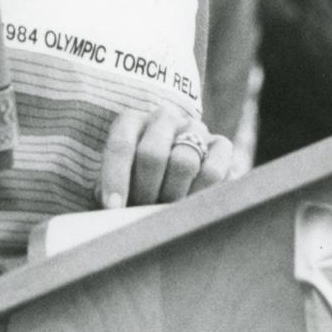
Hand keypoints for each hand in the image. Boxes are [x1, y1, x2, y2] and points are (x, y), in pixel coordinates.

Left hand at [97, 106, 232, 208]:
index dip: (115, 177)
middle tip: (143, 212)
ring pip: (184, 162)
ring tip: (166, 212)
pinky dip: (201, 194)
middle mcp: (163, 118)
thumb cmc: (134, 186)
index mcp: (131, 121)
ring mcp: (194, 128)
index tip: (113, 208)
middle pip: (152, 154)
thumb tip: (113, 213)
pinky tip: (192, 207)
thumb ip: (111, 194)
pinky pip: (213, 170)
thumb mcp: (117, 184)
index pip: (121, 144)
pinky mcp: (221, 145)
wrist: (172, 173)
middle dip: (145, 191)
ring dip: (172, 196)